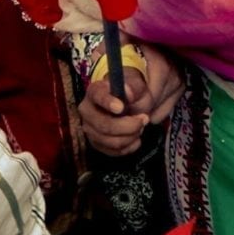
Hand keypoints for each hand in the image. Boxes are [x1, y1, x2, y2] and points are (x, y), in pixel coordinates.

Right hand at [78, 42, 181, 156]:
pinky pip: (112, 151)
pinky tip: (135, 138)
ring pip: (108, 141)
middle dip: (127, 126)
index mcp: (95, 91)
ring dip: (129, 137)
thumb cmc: (132, 90)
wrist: (129, 102)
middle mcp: (88, 110)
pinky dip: (128, 147)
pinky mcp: (97, 142)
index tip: (121, 107)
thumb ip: (134, 86)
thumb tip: (127, 93)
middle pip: (103, 125)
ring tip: (140, 128)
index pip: (96, 96)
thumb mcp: (137, 82)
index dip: (107, 103)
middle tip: (145, 119)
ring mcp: (90, 128)